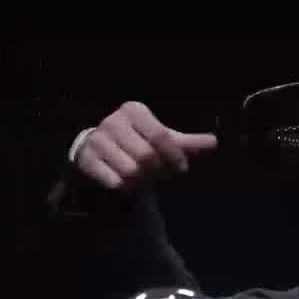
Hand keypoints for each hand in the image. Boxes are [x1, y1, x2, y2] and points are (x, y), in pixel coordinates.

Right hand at [72, 101, 217, 190]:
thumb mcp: (163, 139)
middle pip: (146, 156)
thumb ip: (187, 143)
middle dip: (157, 170)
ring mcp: (97, 140)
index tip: (181, 169)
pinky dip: (125, 187)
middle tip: (159, 174)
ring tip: (143, 178)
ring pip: (130, 171)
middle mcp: (113, 121)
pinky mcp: (85, 159)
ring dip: (142, 181)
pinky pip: (114, 181)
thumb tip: (213, 142)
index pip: (160, 136)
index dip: (174, 156)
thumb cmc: (138, 141)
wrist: (99, 148)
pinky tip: (127, 184)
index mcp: (133, 110)